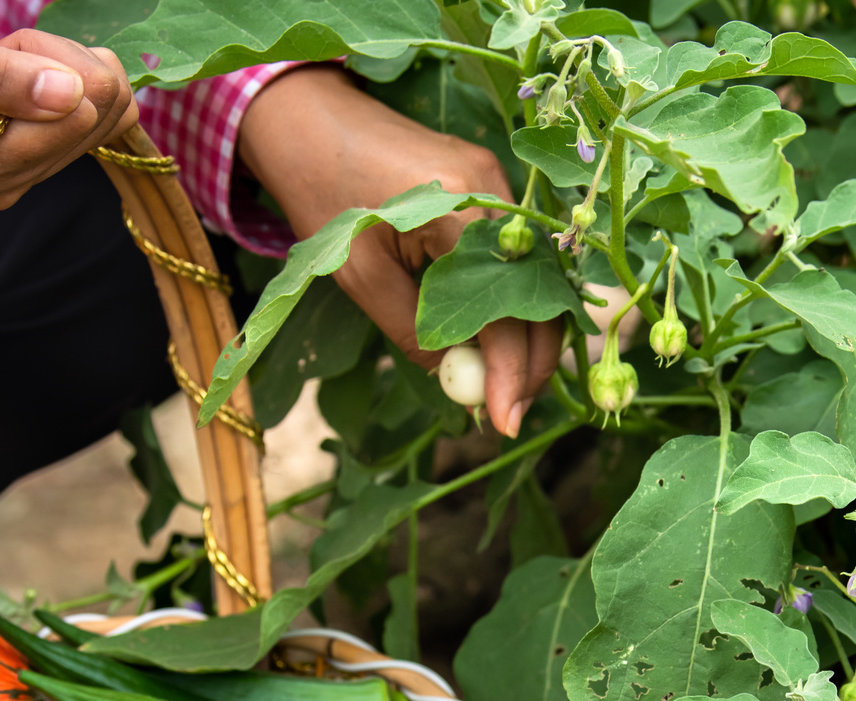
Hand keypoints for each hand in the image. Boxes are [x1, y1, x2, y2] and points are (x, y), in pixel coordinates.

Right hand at [0, 7, 137, 209]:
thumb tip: (71, 93)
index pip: (78, 111)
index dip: (48, 59)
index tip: (2, 47)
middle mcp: (5, 185)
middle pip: (97, 115)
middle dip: (57, 64)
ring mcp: (19, 181)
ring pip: (100, 119)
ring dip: (59, 74)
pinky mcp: (28, 170)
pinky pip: (86, 125)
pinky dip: (61, 88)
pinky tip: (14, 81)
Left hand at [237, 66, 561, 437]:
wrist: (315, 120)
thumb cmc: (326, 195)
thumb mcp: (362, 279)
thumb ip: (415, 335)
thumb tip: (459, 386)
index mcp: (462, 212)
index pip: (507, 313)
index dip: (511, 376)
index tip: (503, 424)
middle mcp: (498, 195)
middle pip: (540, 300)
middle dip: (529, 367)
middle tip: (506, 415)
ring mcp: (502, 188)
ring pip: (534, 283)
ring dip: (525, 341)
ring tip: (501, 389)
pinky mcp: (494, 190)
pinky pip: (517, 260)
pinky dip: (511, 306)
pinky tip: (493, 342)